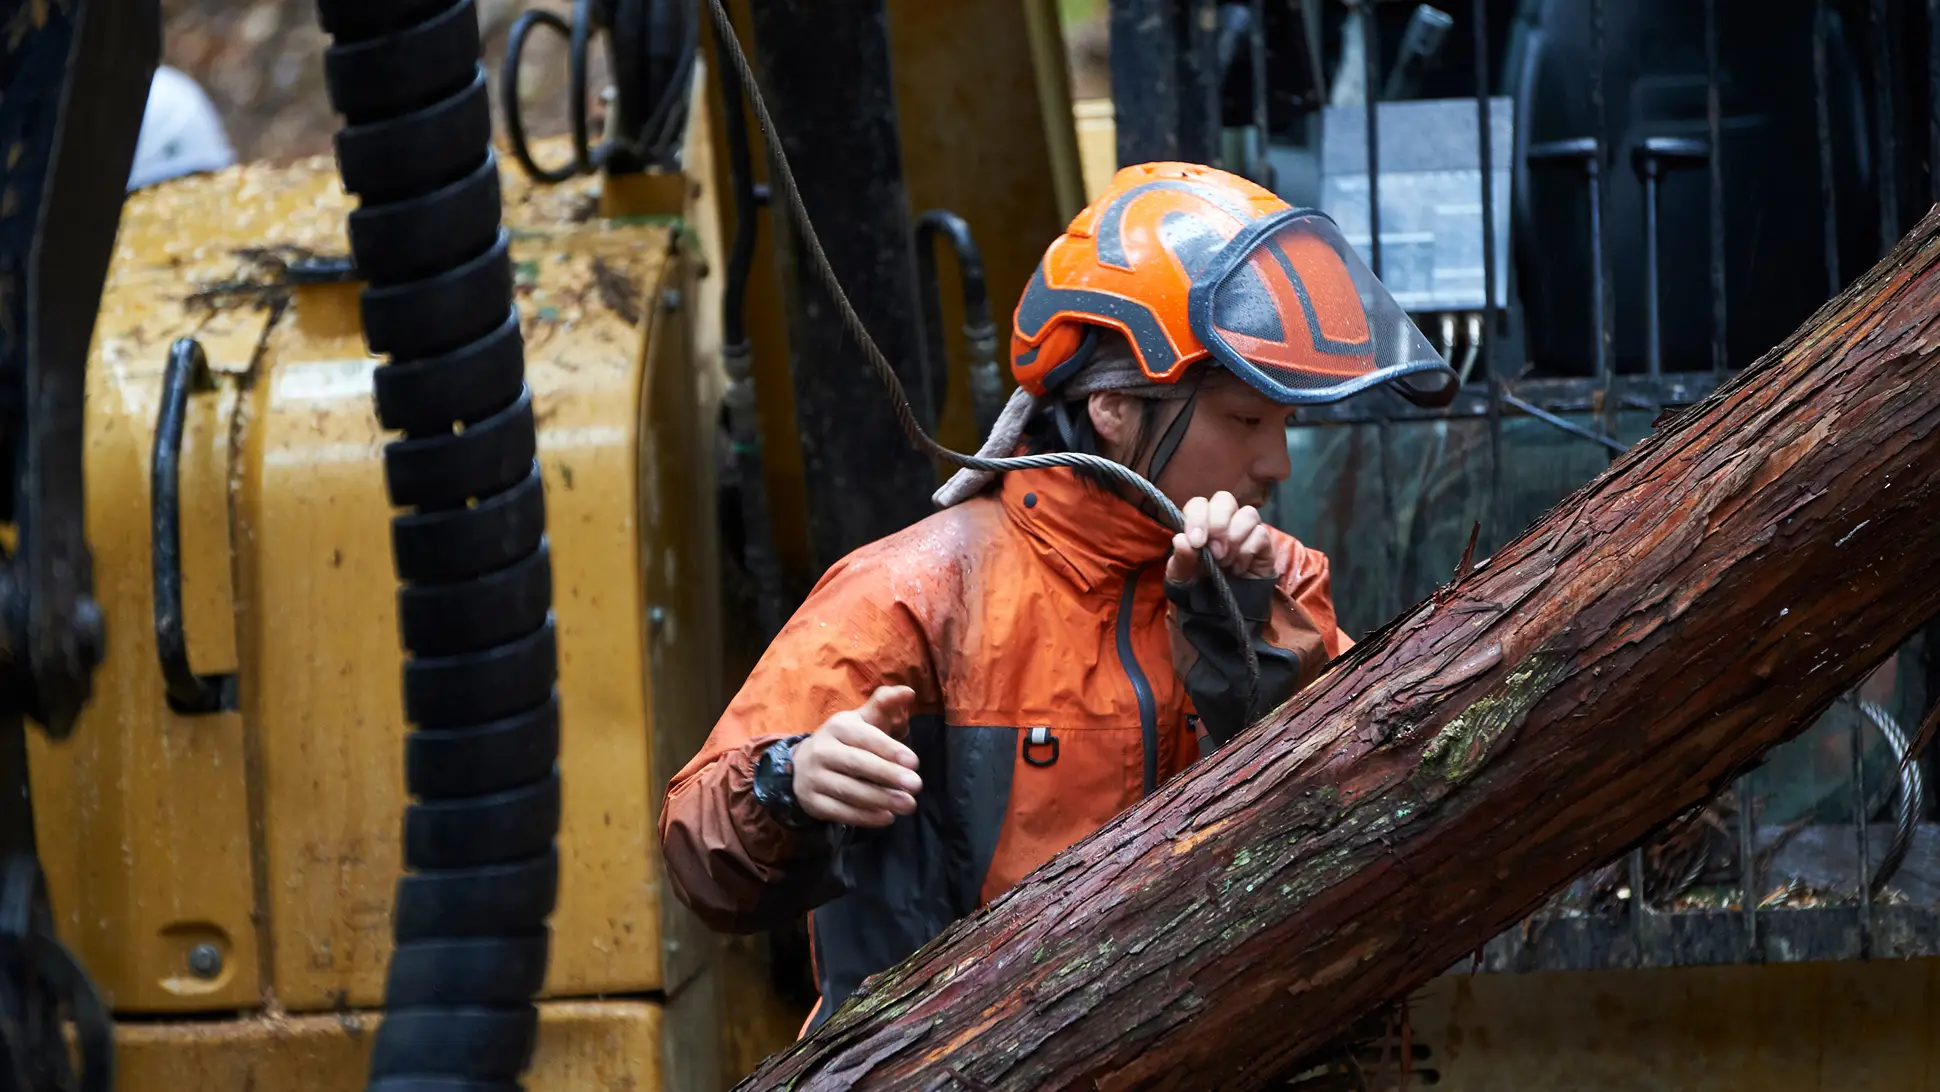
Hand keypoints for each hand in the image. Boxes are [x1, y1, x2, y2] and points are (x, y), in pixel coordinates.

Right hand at [792, 686, 922, 827]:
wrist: (802, 765)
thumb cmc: (845, 741)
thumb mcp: (861, 720)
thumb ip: (884, 704)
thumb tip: (908, 691)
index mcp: (838, 727)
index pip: (865, 738)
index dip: (890, 749)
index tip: (915, 763)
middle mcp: (822, 750)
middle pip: (857, 764)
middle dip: (888, 775)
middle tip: (916, 785)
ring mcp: (814, 778)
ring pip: (849, 790)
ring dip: (881, 799)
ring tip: (908, 804)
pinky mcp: (812, 802)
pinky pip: (839, 812)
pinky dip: (864, 817)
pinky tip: (887, 817)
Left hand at [1165, 491, 1274, 583]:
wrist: (1221, 607)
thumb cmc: (1198, 584)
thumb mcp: (1182, 576)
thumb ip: (1181, 558)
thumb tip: (1181, 540)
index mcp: (1200, 522)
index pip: (1199, 504)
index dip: (1197, 518)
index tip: (1196, 542)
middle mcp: (1223, 519)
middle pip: (1225, 499)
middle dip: (1218, 524)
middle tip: (1214, 552)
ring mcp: (1246, 528)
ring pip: (1248, 513)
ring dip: (1234, 538)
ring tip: (1225, 562)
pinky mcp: (1263, 542)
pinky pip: (1261, 534)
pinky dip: (1247, 551)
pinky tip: (1238, 568)